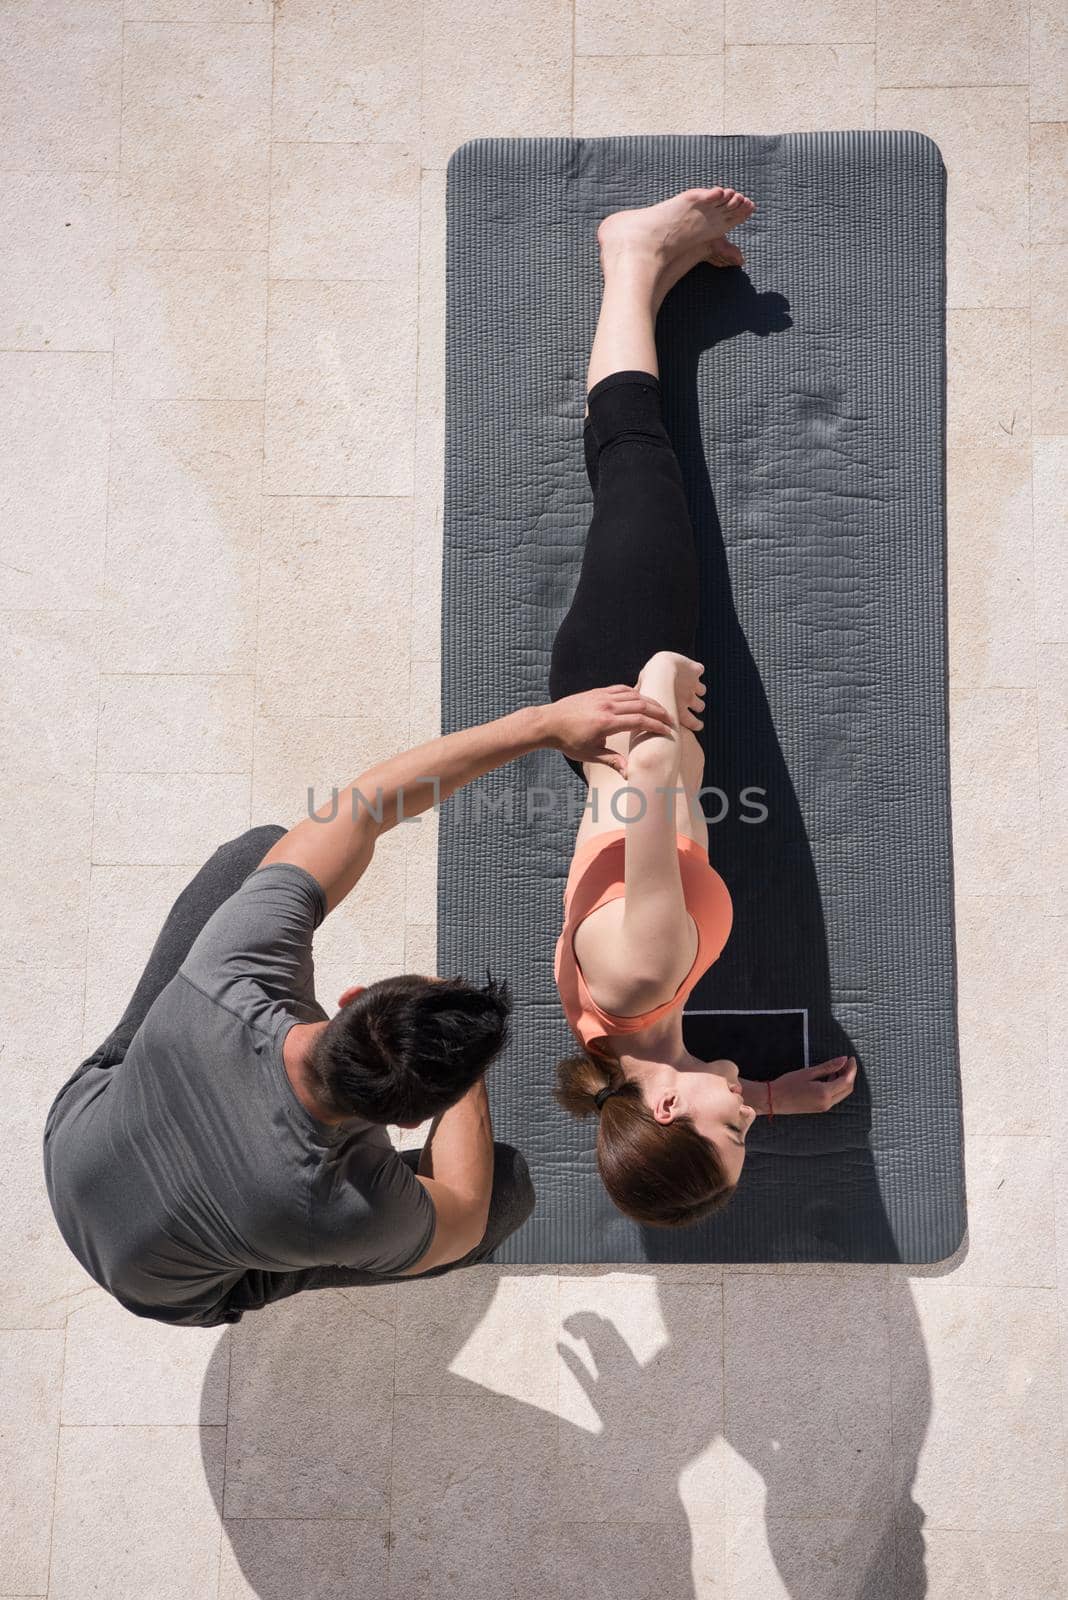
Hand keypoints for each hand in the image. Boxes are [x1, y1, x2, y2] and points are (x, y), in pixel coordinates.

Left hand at [541, 686, 674, 774]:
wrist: (548, 722)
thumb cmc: (568, 741)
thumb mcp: (590, 755)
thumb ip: (612, 761)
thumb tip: (629, 773)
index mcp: (606, 723)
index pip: (639, 721)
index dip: (656, 726)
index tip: (668, 732)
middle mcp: (607, 706)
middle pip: (641, 705)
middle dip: (659, 712)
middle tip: (672, 720)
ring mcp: (602, 696)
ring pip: (633, 695)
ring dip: (650, 701)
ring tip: (661, 710)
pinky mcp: (598, 692)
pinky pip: (621, 689)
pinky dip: (635, 693)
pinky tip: (642, 699)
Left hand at [638, 651, 705, 732]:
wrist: (662, 668)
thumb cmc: (650, 684)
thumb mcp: (645, 698)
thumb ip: (644, 704)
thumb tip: (633, 714)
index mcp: (680, 710)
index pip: (695, 723)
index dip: (697, 725)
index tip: (697, 725)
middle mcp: (689, 698)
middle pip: (700, 706)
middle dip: (698, 706)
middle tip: (695, 706)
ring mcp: (693, 684)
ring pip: (702, 690)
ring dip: (698, 689)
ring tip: (692, 685)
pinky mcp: (695, 670)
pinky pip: (699, 670)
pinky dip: (696, 669)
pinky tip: (692, 668)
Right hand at [765, 1055, 856, 1113]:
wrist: (774, 1100)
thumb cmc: (787, 1084)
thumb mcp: (808, 1072)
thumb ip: (828, 1067)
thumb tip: (843, 1060)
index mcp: (825, 1093)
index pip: (847, 1080)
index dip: (851, 1069)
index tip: (851, 1058)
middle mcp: (827, 1102)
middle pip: (847, 1088)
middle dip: (849, 1075)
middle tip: (846, 1062)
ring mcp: (824, 1107)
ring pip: (842, 1093)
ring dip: (844, 1081)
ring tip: (837, 1068)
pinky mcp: (820, 1108)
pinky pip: (835, 1097)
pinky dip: (837, 1087)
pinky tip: (829, 1077)